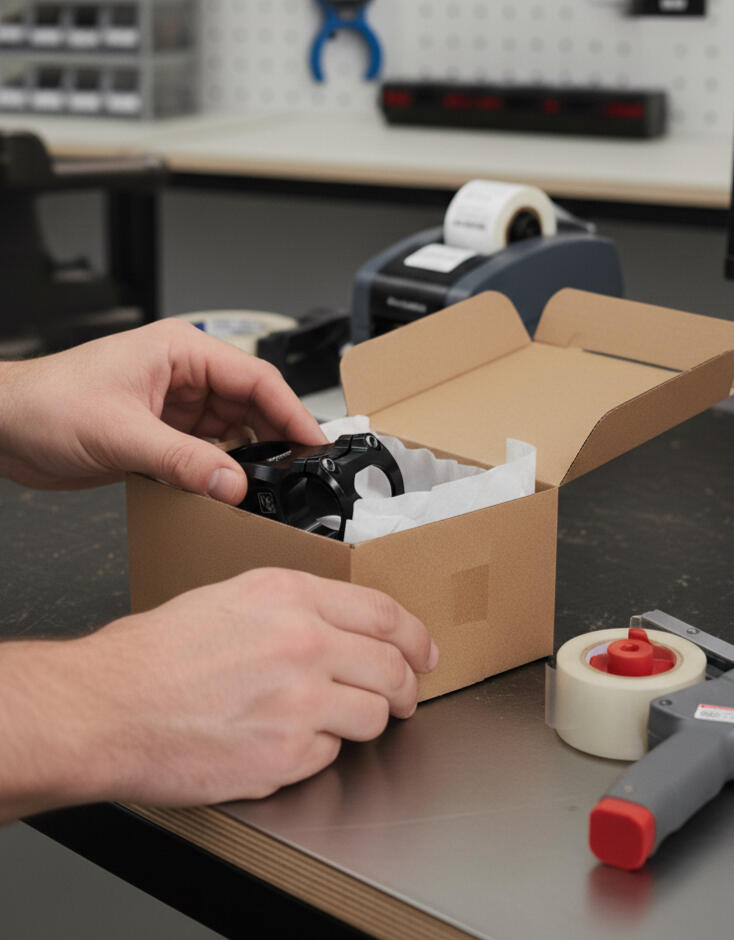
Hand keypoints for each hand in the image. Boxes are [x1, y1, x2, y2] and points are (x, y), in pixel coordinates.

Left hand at [0, 319, 324, 502]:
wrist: (4, 428)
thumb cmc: (46, 403)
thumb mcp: (122, 433)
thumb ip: (184, 462)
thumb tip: (233, 484)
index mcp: (181, 351)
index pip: (256, 378)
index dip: (291, 411)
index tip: (313, 443)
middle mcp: (183, 376)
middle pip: (251, 406)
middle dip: (275, 438)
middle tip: (298, 471)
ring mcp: (175, 408)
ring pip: (233, 433)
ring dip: (248, 459)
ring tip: (268, 485)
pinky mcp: (163, 437)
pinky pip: (208, 454)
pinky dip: (220, 472)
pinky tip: (227, 490)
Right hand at [0, 569, 437, 818]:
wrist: (108, 706)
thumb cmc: (155, 654)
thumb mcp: (229, 598)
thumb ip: (294, 607)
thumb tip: (340, 628)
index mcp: (289, 596)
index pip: (384, 613)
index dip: (415, 636)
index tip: (424, 650)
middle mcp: (303, 644)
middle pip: (392, 667)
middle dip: (408, 684)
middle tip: (406, 694)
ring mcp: (299, 703)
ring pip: (373, 715)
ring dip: (365, 719)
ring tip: (336, 719)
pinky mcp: (286, 756)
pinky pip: (330, 755)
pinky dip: (317, 751)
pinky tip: (284, 739)